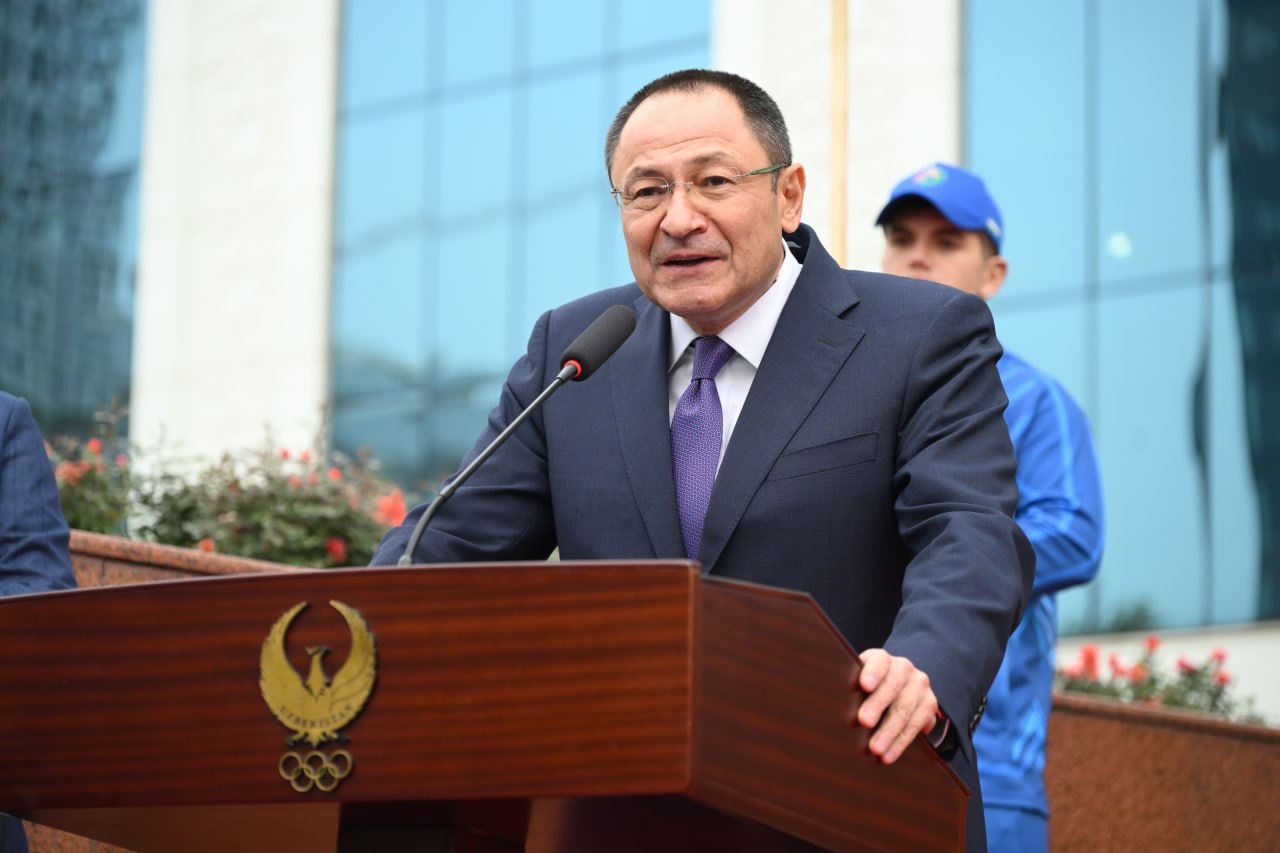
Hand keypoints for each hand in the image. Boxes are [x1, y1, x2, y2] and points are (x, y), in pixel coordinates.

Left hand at [853, 648, 937, 763]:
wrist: (899, 691)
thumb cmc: (868, 689)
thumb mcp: (858, 683)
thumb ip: (848, 688)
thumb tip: (828, 705)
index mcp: (882, 658)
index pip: (879, 660)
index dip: (873, 671)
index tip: (865, 685)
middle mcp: (903, 668)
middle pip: (892, 686)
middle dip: (878, 705)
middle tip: (864, 722)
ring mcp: (919, 685)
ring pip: (906, 709)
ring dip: (890, 731)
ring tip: (876, 749)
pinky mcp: (929, 703)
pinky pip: (917, 724)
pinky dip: (901, 742)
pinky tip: (889, 754)